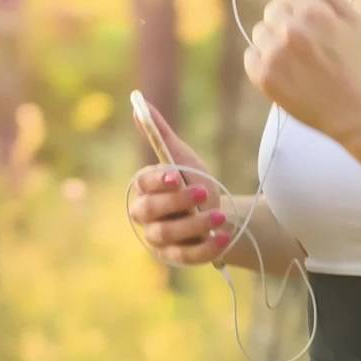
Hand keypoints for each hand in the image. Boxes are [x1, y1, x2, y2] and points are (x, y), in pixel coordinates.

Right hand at [129, 103, 230, 265]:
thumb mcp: (183, 158)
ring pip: (168, 234)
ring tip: (219, 216)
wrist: (219, 215)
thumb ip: (160, 134)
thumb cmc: (194, 183)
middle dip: (176, 202)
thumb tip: (138, 102)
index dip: (158, 181)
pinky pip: (186, 256)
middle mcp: (146, 216)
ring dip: (194, 225)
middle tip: (203, 192)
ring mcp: (159, 239)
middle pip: (150, 211)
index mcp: (145, 189)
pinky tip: (223, 237)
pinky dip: (205, 248)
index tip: (175, 175)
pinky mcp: (176, 258)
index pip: (143, 184)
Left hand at [243, 0, 360, 142]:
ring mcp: (273, 54)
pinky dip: (263, 61)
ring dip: (273, 41)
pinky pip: (250, 55)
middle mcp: (290, 30)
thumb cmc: (353, 63)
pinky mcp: (262, 76)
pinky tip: (285, 71)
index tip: (311, 23)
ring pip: (259, 32)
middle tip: (307, 45)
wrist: (351, 109)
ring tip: (297, 60)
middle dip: (286, 22)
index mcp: (312, 12)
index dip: (299, 5)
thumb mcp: (350, 20)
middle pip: (271, 10)